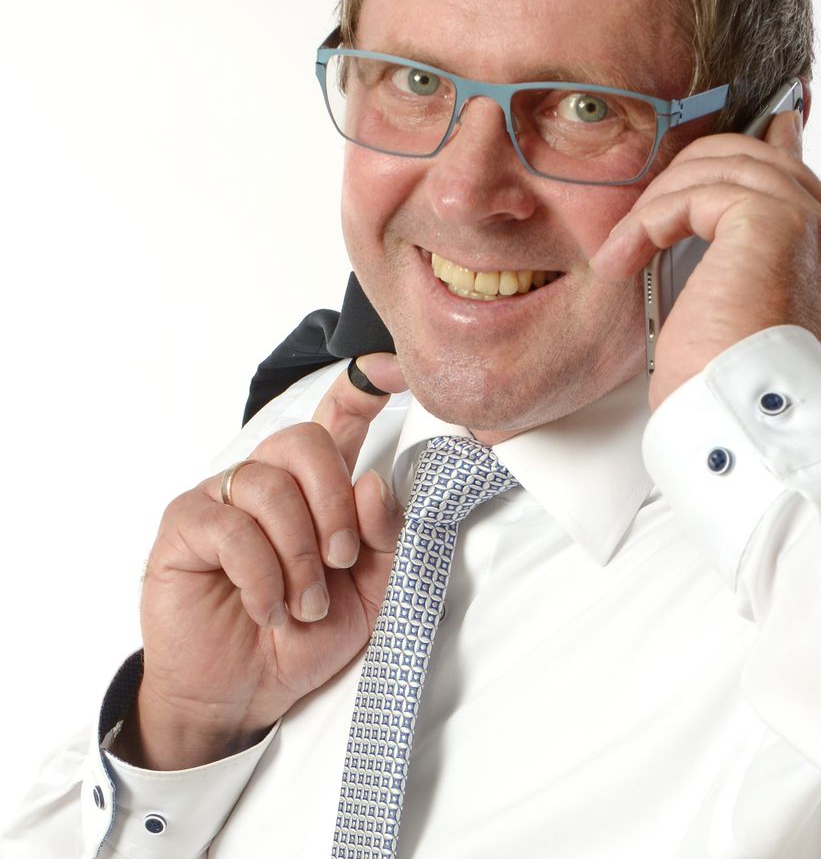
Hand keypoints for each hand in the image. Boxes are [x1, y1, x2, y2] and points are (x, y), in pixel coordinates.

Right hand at [113, 353, 406, 769]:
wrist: (247, 692)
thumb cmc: (307, 633)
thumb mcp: (371, 592)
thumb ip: (384, 538)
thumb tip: (372, 482)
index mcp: (320, 487)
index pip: (340, 417)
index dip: (365, 388)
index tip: (392, 370)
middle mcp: (272, 480)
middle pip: (307, 439)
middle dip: (334, 503)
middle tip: (341, 560)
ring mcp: (225, 497)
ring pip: (270, 486)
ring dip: (298, 555)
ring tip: (303, 604)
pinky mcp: (186, 525)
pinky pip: (231, 526)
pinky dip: (261, 576)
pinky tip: (267, 608)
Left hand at [591, 110, 820, 408]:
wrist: (738, 424)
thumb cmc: (725, 393)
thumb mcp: (729, 325)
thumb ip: (736, 273)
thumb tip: (717, 236)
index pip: (801, 187)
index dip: (767, 150)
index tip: (735, 136)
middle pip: (764, 162)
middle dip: (694, 174)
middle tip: (646, 211)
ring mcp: (812, 229)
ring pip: (727, 169)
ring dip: (661, 203)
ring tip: (625, 249)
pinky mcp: (773, 223)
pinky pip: (698, 192)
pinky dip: (651, 220)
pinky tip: (627, 254)